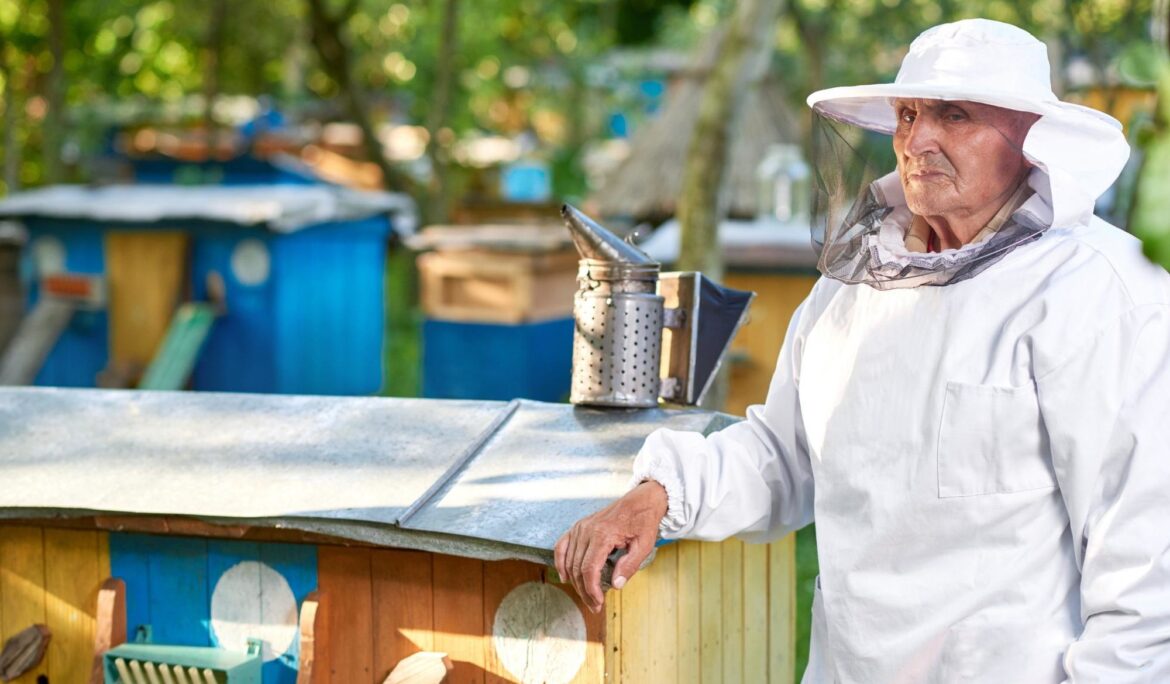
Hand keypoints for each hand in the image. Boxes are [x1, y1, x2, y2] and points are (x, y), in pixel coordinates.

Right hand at [554, 480, 667, 612]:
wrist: (639, 501)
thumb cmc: (643, 522)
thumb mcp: (644, 545)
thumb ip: (629, 565)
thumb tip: (616, 585)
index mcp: (603, 535)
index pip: (589, 569)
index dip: (591, 589)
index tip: (598, 603)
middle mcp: (586, 530)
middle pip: (577, 568)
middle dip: (584, 590)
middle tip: (595, 606)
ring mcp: (580, 527)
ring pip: (569, 561)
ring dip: (575, 582)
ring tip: (586, 596)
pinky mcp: (578, 527)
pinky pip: (562, 546)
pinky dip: (560, 563)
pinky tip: (565, 577)